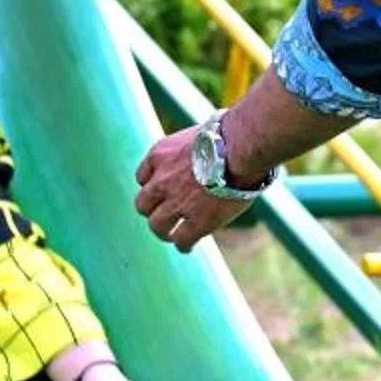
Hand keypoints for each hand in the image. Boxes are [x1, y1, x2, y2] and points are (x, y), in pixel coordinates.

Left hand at [134, 127, 251, 252]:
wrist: (238, 149)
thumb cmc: (227, 135)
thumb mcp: (197, 135)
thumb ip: (191, 150)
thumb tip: (204, 153)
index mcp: (159, 155)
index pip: (142, 176)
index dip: (152, 184)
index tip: (162, 189)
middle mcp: (162, 180)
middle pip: (142, 204)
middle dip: (152, 209)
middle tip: (163, 214)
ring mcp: (177, 203)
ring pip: (157, 226)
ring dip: (164, 231)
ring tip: (172, 235)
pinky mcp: (197, 222)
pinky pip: (182, 240)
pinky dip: (184, 244)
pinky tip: (189, 246)